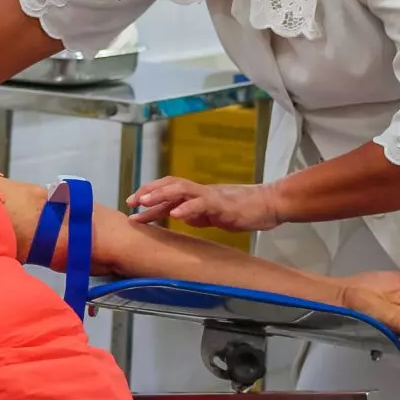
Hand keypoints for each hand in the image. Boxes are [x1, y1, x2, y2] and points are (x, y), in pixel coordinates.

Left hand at [127, 178, 281, 231]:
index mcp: (196, 195)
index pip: (168, 192)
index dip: (149, 198)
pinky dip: (188, 208)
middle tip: (131, 202)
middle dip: (148, 192)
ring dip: (161, 195)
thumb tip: (177, 214)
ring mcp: (211, 196)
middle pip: (169, 185)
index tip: (131, 207)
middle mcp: (200, 192)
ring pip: (182, 189)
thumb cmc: (242, 210)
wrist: (268, 204)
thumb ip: (194, 213)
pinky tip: (176, 214)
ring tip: (145, 202)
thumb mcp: (211, 214)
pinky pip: (203, 204)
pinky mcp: (223, 205)